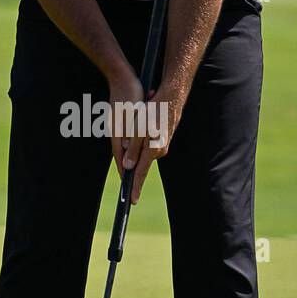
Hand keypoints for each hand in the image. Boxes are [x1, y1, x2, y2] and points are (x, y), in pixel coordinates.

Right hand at [107, 67, 144, 179]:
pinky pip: (126, 135)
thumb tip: (128, 161)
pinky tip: (134, 145)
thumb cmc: (130, 95)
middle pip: (121, 154)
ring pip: (124, 145)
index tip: (128, 188)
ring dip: (130, 156)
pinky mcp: (120, 118)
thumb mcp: (133, 118)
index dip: (125, 174)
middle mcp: (115, 131)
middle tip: (131, 183)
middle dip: (127, 168)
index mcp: (118, 133)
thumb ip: (131, 140)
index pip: (121, 159)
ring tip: (133, 169)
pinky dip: (131, 143)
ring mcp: (117, 124)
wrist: (121, 74)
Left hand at [128, 79, 183, 203]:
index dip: (135, 187)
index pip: (141, 173)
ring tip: (137, 126)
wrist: (172, 96)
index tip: (132, 201)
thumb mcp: (138, 130)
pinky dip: (142, 135)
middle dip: (132, 162)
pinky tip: (142, 122)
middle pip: (141, 162)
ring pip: (143, 150)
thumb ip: (133, 149)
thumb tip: (127, 166)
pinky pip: (148, 142)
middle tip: (124, 160)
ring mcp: (162, 144)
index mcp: (152, 150)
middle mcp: (159, 150)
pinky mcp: (162, 137)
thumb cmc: (153, 111)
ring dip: (137, 140)